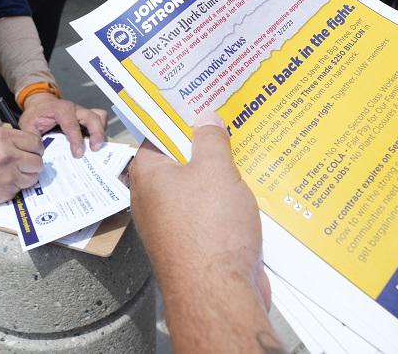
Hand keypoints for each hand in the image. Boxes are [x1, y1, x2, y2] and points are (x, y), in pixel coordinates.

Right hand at [0, 122, 42, 207]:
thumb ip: (9, 135)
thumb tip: (26, 140)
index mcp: (3, 138)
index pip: (35, 141)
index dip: (35, 147)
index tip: (32, 150)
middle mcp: (9, 155)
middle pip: (38, 160)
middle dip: (34, 161)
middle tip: (26, 162)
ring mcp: (10, 175)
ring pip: (34, 175)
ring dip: (28, 174)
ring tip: (17, 172)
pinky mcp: (8, 190)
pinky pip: (23, 187)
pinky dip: (18, 184)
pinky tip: (7, 181)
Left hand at [18, 93, 106, 157]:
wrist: (40, 103)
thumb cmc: (35, 114)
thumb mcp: (28, 125)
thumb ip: (33, 138)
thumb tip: (40, 154)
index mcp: (61, 110)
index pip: (72, 124)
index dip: (76, 139)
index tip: (78, 154)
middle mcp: (75, 109)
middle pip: (92, 117)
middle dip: (96, 134)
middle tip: (94, 150)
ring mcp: (83, 112)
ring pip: (99, 117)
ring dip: (101, 132)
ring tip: (97, 147)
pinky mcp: (87, 116)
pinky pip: (100, 118)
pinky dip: (101, 129)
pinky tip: (95, 142)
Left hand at [130, 115, 269, 309]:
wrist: (217, 295)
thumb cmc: (209, 226)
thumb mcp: (215, 170)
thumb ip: (210, 140)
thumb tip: (205, 117)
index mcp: (147, 174)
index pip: (157, 134)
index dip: (180, 117)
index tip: (202, 102)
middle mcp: (152, 198)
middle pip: (180, 160)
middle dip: (205, 146)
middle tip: (231, 122)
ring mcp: (171, 224)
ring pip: (197, 188)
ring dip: (220, 176)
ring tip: (247, 151)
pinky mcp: (193, 245)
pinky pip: (209, 213)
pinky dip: (226, 203)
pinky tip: (251, 192)